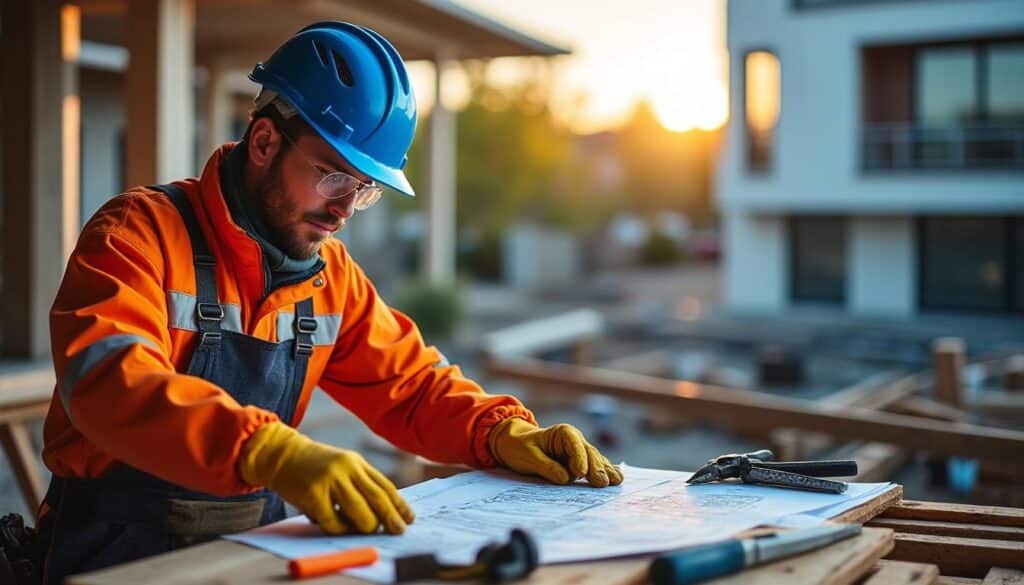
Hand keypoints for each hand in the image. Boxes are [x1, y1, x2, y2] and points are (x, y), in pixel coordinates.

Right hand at [239, 422, 414, 534]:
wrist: (281, 455)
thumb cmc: (314, 465)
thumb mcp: (341, 465)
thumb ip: (360, 482)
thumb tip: (384, 511)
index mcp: (356, 462)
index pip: (385, 485)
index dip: (399, 504)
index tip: (409, 518)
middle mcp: (346, 469)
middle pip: (377, 499)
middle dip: (391, 518)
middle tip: (398, 531)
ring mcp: (329, 481)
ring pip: (359, 512)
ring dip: (367, 526)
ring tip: (368, 530)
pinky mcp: (312, 495)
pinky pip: (333, 521)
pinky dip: (339, 529)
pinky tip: (339, 527)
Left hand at [488, 417, 622, 486]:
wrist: (517, 445)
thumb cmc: (520, 447)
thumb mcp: (528, 456)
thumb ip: (546, 466)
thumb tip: (565, 478)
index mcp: (562, 433)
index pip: (574, 443)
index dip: (579, 457)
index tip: (580, 473)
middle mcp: (575, 440)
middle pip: (589, 453)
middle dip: (595, 468)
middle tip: (601, 483)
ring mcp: (580, 452)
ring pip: (595, 461)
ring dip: (604, 471)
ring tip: (615, 481)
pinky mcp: (581, 463)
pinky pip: (594, 467)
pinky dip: (605, 473)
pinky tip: (617, 478)